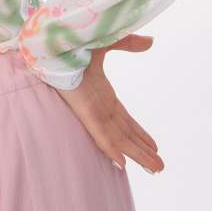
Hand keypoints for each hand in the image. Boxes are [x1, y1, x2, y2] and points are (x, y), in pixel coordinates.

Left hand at [53, 34, 164, 173]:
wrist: (51, 43)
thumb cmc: (70, 42)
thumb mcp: (106, 41)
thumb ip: (128, 43)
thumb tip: (151, 42)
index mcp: (102, 93)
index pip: (125, 120)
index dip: (140, 133)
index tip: (153, 146)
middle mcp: (99, 106)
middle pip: (125, 134)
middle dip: (143, 150)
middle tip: (160, 167)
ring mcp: (91, 110)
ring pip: (118, 139)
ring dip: (137, 154)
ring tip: (156, 169)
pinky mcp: (83, 110)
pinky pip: (100, 134)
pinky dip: (112, 148)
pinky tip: (122, 164)